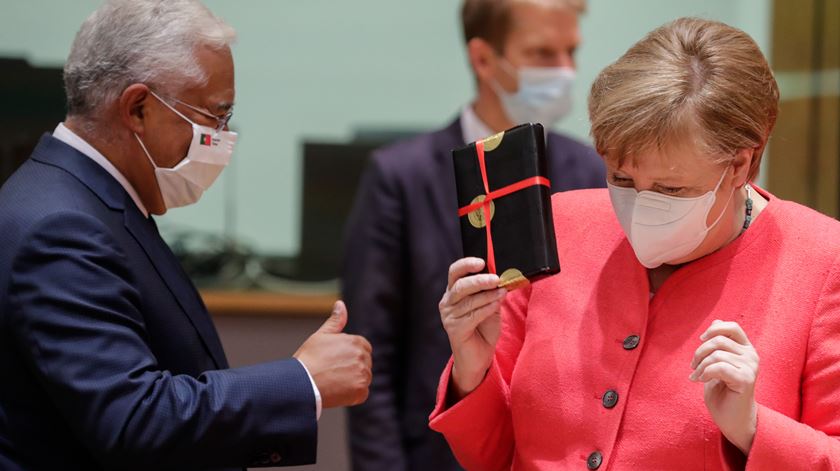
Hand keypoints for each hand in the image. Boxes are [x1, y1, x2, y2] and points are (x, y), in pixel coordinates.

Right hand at [294, 301, 371, 407]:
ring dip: (352, 381)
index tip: (336, 360)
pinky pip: (361, 394)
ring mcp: (363, 375)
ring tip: (333, 381)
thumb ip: (335, 320)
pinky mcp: (360, 391)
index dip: (348, 354)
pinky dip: (351, 395)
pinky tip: (336, 391)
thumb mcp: (321, 336)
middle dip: (352, 367)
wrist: (301, 383)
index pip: (362, 348)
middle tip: (332, 371)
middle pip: (364, 363)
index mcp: (356, 342)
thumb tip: (340, 304)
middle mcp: (363, 357)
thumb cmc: (308, 359)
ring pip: (363, 378)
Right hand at [439, 257, 506, 398]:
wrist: (479, 357)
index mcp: (454, 292)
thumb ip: (492, 292)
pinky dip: (487, 308)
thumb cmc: (484, 329)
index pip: (455, 272)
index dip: (466, 265)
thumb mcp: (491, 305)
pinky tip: (496, 306)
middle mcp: (447, 302)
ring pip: (469, 300)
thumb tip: (502, 277)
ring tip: (502, 294)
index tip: (482, 262)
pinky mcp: (454, 329)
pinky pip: (473, 315)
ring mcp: (449, 316)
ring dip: (488, 296)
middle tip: (496, 279)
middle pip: (461, 285)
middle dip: (480, 280)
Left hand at [689, 320, 758, 454]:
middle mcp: (751, 356)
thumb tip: (717, 321)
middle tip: (693, 367)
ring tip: (697, 376)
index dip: (713, 330)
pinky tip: (701, 380)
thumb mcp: (718, 363)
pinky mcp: (746, 380)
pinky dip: (705, 373)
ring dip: (700, 366)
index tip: (701, 340)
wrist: (732, 418)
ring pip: (716, 355)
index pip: (732, 326)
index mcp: (746, 349)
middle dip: (699, 352)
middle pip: (718, 340)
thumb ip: (720, 344)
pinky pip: (719, 367)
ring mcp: (751, 367)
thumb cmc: (723, 391)